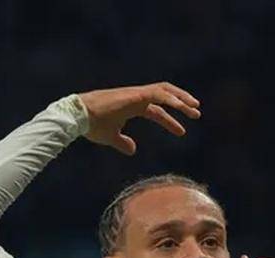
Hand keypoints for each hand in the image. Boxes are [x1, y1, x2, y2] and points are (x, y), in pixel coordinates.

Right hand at [77, 82, 200, 155]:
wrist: (78, 116)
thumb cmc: (91, 125)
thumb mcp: (111, 137)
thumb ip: (123, 142)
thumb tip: (133, 150)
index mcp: (132, 106)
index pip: (156, 110)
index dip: (169, 121)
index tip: (182, 132)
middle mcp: (136, 97)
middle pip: (164, 95)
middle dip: (181, 102)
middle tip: (196, 113)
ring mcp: (136, 94)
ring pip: (164, 91)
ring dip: (181, 99)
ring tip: (195, 109)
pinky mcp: (134, 95)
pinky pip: (158, 94)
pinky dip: (171, 100)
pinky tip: (182, 108)